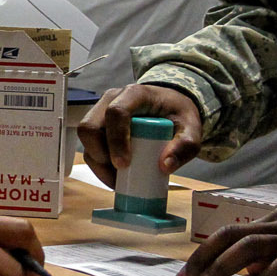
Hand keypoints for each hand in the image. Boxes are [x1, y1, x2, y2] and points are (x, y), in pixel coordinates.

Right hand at [76, 84, 202, 188]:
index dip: (116, 140)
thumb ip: (184, 145)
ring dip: (98, 164)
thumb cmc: (177, 113)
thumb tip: (164, 166)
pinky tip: (115, 178)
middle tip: (119, 175)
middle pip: (90, 126)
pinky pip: (90, 148)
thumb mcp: (191, 127)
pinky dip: (99, 167)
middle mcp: (111, 100)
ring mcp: (101, 113)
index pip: (116, 112)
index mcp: (134, 94)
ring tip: (119, 181)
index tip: (124, 164)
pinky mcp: (99, 128)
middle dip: (100, 155)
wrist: (170, 105)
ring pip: (86, 140)